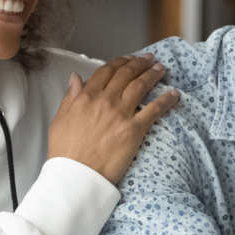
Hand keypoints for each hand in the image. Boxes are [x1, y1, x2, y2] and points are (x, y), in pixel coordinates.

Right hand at [48, 54, 179, 184]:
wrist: (76, 175)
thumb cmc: (66, 152)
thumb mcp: (60, 120)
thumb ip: (70, 97)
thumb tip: (76, 78)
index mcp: (85, 98)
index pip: (106, 71)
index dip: (120, 62)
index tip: (130, 58)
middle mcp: (104, 101)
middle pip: (126, 74)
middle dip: (140, 64)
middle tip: (150, 59)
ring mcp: (121, 114)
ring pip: (141, 86)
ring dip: (153, 75)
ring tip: (161, 69)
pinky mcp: (134, 130)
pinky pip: (154, 110)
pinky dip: (166, 100)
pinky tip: (174, 94)